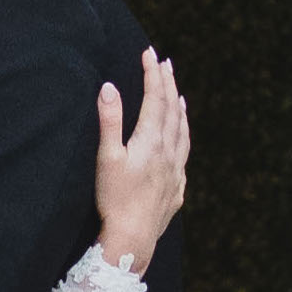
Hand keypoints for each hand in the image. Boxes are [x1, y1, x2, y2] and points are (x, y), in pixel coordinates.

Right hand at [93, 51, 190, 273]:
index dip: (153, 74)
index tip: (150, 53)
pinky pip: (185, 153)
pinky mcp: (176, 187)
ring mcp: (176, 170)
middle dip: (167, 84)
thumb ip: (109, 121)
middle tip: (164, 63)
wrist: (134, 238)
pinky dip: (184, 135)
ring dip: (179, 107)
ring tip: (177, 92)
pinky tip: (181, 135)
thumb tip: (108, 87)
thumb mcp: (107, 158)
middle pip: (172, 110)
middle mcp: (169, 152)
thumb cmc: (115, 199)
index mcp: (151, 141)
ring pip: (182, 130)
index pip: (156, 99)